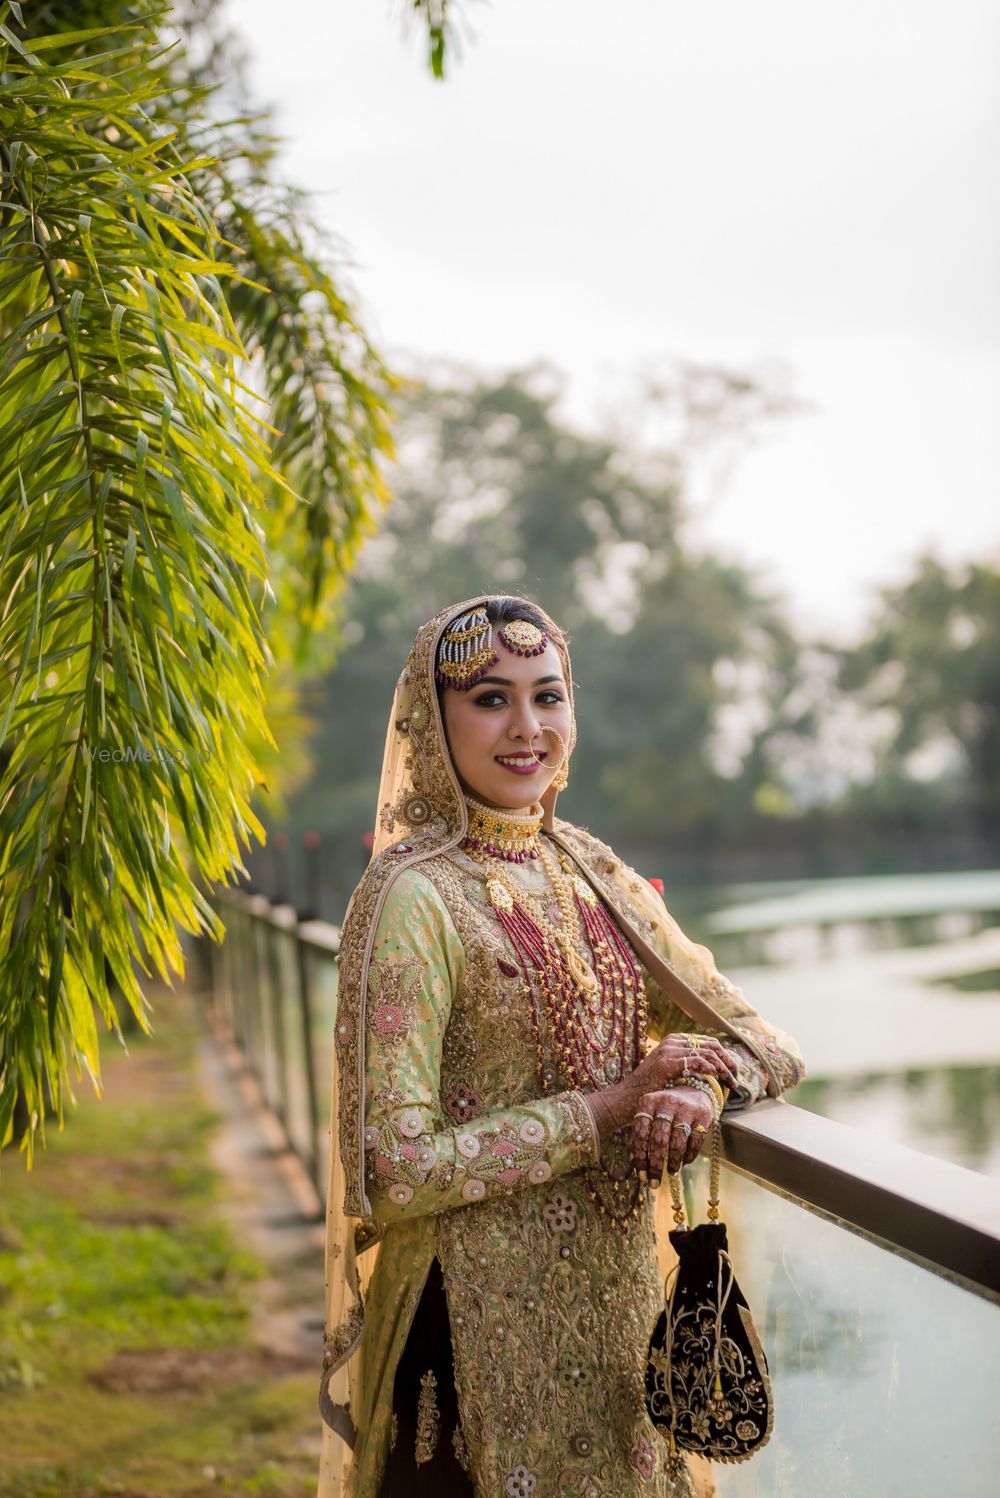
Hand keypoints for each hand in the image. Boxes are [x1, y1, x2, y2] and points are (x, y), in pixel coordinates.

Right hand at [586, 1033, 736, 1135]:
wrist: (626, 1099)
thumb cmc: (649, 1091)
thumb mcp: (671, 1073)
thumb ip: (687, 1067)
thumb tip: (714, 1072)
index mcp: (675, 1041)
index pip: (709, 1042)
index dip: (725, 1056)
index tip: (734, 1072)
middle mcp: (673, 1041)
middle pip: (712, 1045)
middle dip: (728, 1061)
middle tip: (736, 1079)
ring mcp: (669, 1050)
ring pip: (708, 1052)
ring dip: (724, 1068)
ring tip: (731, 1084)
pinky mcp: (667, 1063)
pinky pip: (697, 1061)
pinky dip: (711, 1070)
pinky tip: (716, 1081)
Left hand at [630, 1086, 714, 1184]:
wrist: (693, 1090)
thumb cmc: (665, 1110)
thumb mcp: (649, 1114)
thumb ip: (640, 1136)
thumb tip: (629, 1166)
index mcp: (648, 1102)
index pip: (640, 1133)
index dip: (640, 1157)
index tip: (641, 1175)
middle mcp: (666, 1102)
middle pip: (659, 1140)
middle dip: (655, 1165)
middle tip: (654, 1181)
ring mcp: (686, 1108)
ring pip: (677, 1142)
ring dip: (673, 1162)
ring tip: (671, 1171)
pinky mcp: (703, 1115)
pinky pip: (695, 1142)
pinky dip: (689, 1156)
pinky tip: (684, 1162)